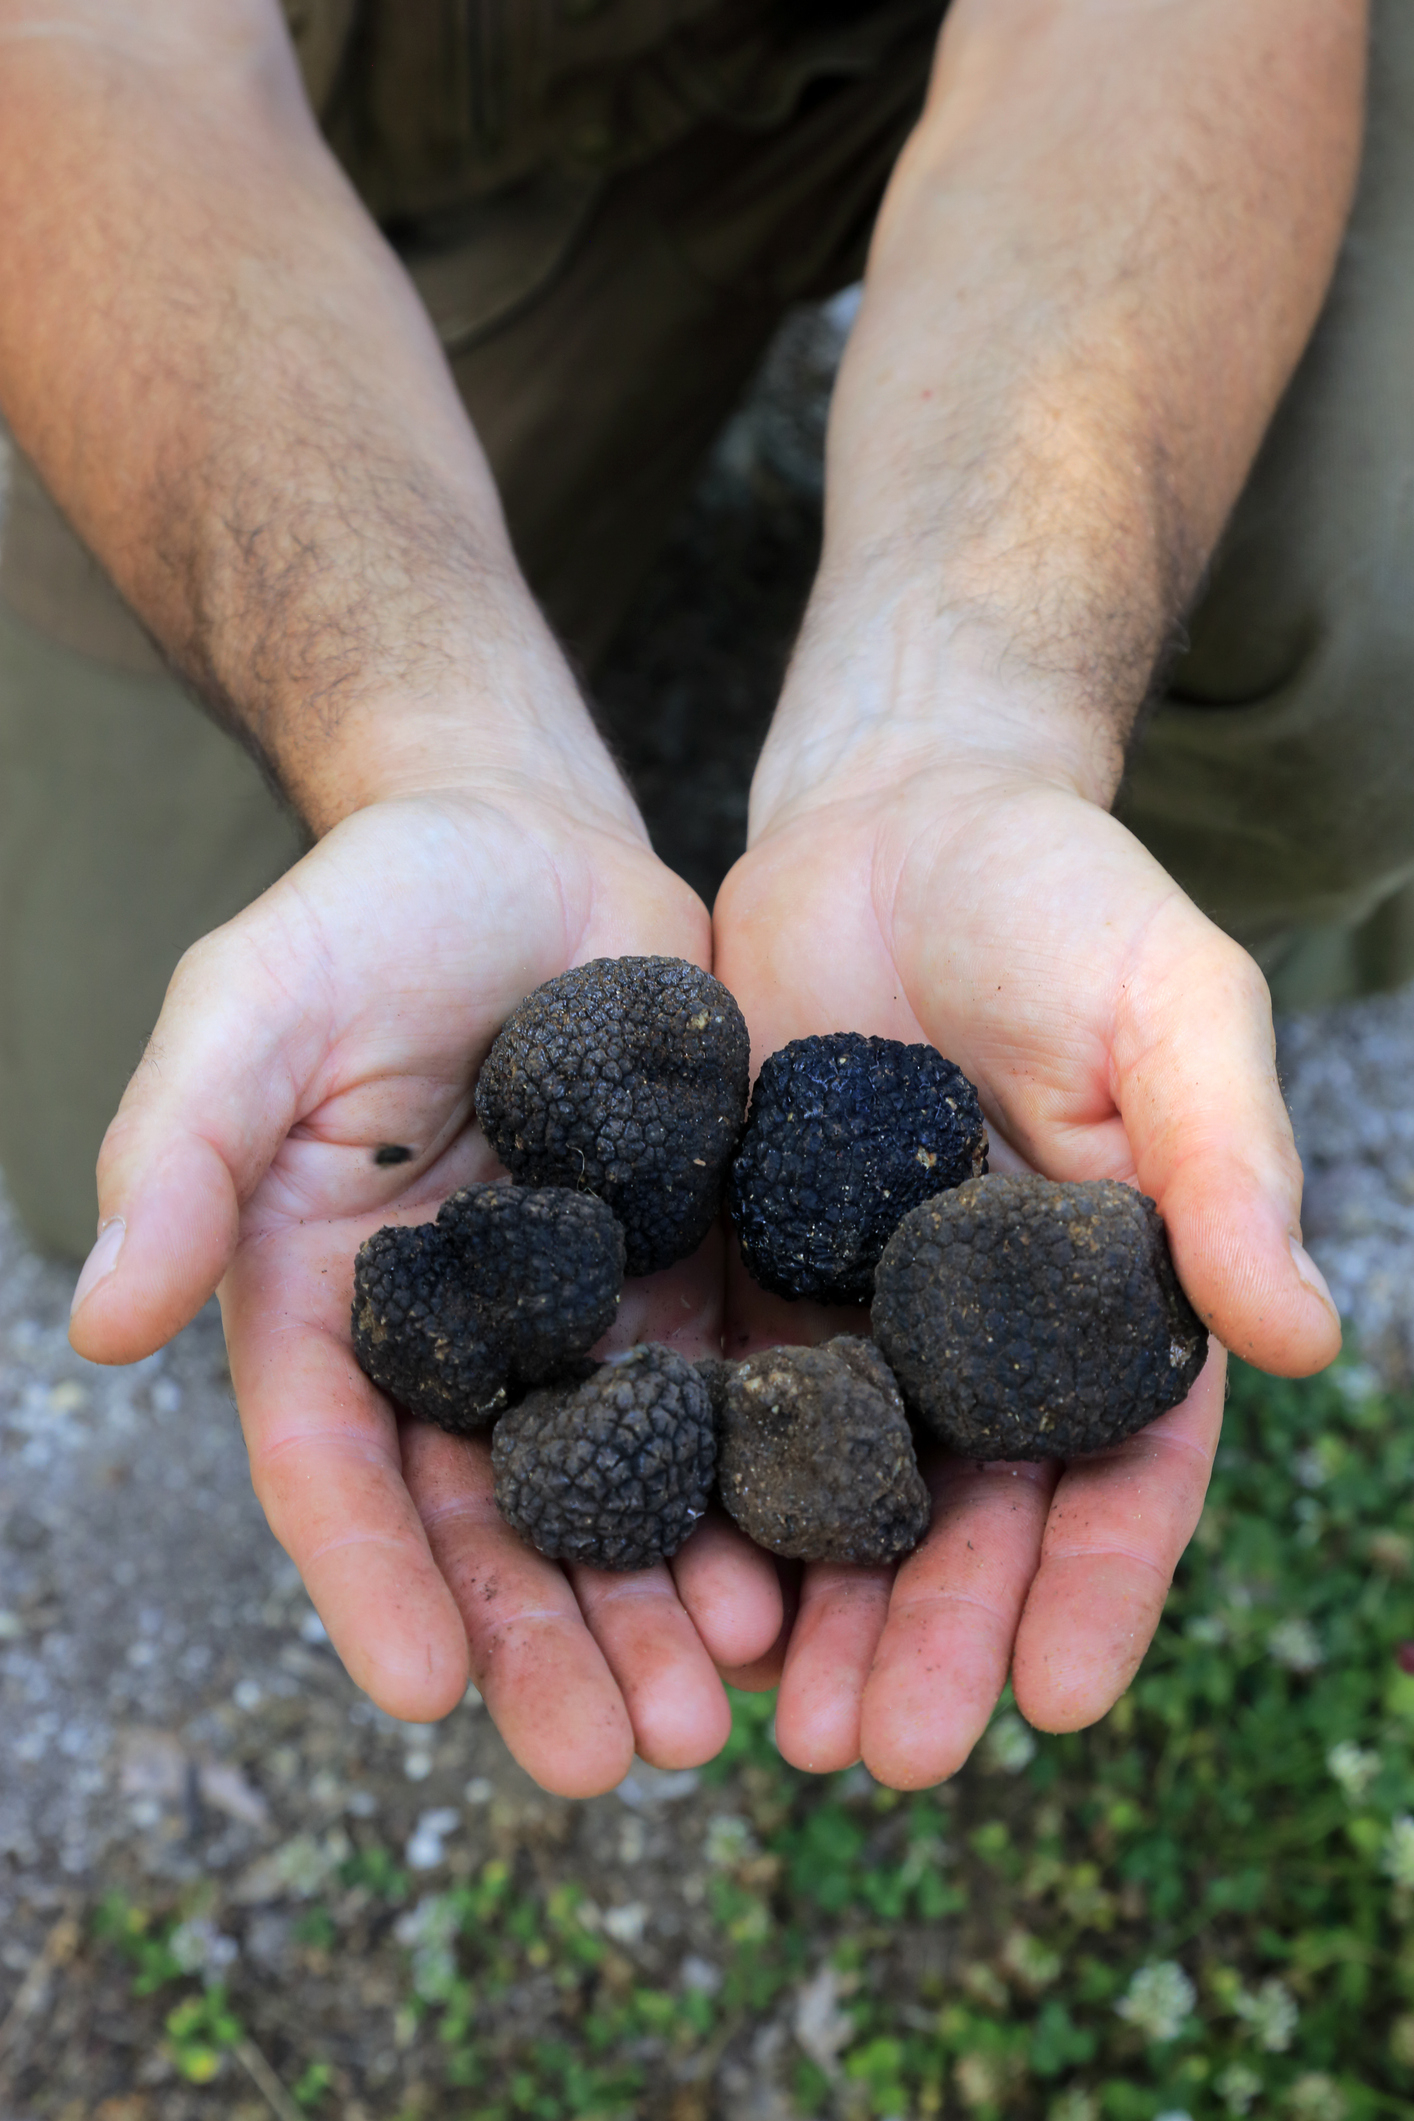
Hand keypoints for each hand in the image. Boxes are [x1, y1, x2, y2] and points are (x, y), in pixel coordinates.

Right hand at [68, 789, 783, 1795]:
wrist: (525, 839)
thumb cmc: (367, 911)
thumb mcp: (249, 1007)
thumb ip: (181, 1153)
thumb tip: (97, 1325)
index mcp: (330, 1300)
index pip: (340, 1465)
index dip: (374, 1580)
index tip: (425, 1694)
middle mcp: (459, 1336)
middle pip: (493, 1517)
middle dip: (549, 1642)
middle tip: (620, 1759)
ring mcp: (584, 1312)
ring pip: (621, 1490)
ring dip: (663, 1606)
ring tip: (724, 1708)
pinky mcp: (692, 1270)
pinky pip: (725, 1402)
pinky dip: (755, 1493)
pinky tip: (804, 1570)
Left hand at [714, 747, 1339, 1787]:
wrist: (892, 812)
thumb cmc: (1062, 895)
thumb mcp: (1171, 1007)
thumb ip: (1224, 1163)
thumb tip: (1306, 1338)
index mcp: (1113, 1295)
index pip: (1120, 1471)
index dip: (1097, 1588)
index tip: (1059, 1704)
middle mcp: (984, 1332)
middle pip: (968, 1516)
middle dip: (930, 1637)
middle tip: (876, 1755)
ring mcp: (860, 1310)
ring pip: (839, 1492)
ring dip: (810, 1610)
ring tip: (762, 1718)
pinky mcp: (745, 1266)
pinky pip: (720, 1401)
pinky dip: (703, 1497)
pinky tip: (665, 1579)